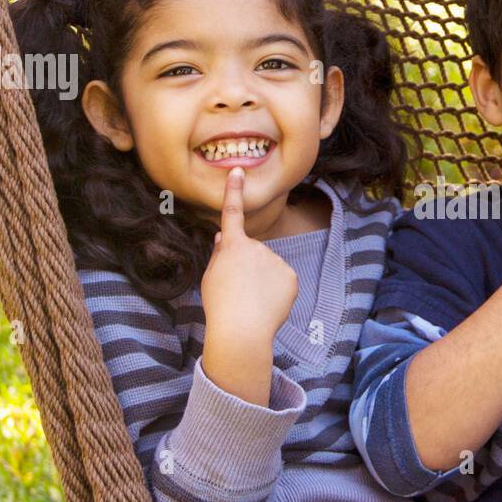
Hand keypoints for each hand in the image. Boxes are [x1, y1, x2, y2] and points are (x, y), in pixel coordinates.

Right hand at [200, 168, 297, 399]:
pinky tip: (267, 304)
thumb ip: (220, 255)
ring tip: (252, 301)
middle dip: (247, 267)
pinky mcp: (290, 276)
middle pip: (252, 253)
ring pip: (268, 267)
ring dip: (262, 280)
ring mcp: (276, 260)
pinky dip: (276, 291)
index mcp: (233, 246)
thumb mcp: (211, 278)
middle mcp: (257, 247)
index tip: (238, 171)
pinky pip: (282, 280)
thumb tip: (223, 237)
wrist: (242, 330)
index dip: (234, 191)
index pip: (232, 213)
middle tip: (238, 291)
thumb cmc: (220, 306)